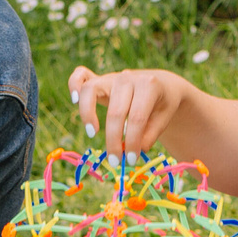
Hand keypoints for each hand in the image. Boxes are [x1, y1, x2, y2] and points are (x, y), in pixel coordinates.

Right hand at [66, 65, 192, 156]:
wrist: (160, 84)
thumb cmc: (161, 104)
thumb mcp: (164, 118)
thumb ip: (149, 135)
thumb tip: (131, 151)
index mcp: (149, 85)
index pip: (137, 118)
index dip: (132, 142)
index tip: (130, 160)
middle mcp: (127, 78)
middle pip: (116, 111)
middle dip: (113, 140)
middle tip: (115, 161)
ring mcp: (111, 76)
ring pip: (92, 90)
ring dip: (88, 113)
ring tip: (92, 133)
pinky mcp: (99, 78)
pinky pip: (81, 75)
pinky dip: (73, 85)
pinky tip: (74, 101)